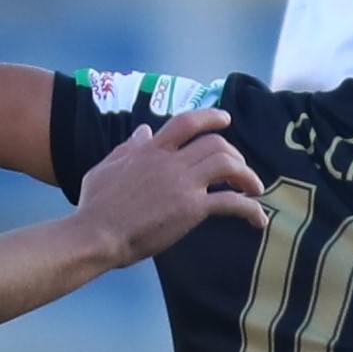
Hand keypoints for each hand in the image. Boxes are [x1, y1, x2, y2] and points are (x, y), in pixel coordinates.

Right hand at [74, 108, 265, 263]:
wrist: (96, 234)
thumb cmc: (95, 206)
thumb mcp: (106, 167)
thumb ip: (127, 149)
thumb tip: (144, 132)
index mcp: (151, 151)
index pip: (186, 122)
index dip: (210, 116)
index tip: (226, 119)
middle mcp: (171, 161)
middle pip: (216, 143)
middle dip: (235, 155)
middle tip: (241, 171)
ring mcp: (183, 183)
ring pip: (229, 165)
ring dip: (247, 176)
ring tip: (254, 190)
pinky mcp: (191, 208)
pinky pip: (232, 202)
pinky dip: (251, 209)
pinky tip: (258, 220)